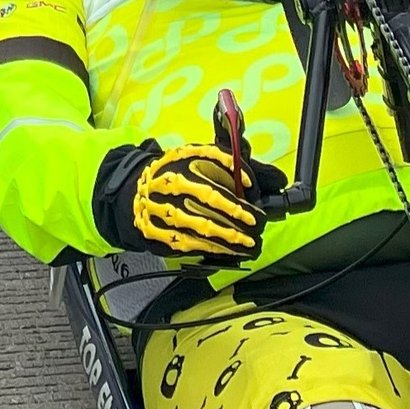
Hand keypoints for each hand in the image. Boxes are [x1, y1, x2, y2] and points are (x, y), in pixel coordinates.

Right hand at [94, 137, 276, 263]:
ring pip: (201, 223)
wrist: (136, 192)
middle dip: (237, 211)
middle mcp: (173, 181)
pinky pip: (188, 242)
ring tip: (248, 242)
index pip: (213, 159)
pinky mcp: (158, 230)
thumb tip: (274, 177)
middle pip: (209, 196)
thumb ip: (233, 163)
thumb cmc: (175, 174)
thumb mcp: (197, 157)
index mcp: (183, 158)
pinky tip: (228, 251)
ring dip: (228, 235)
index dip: (236, 172)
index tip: (251, 185)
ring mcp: (164, 207)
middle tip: (255, 222)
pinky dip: (211, 249)